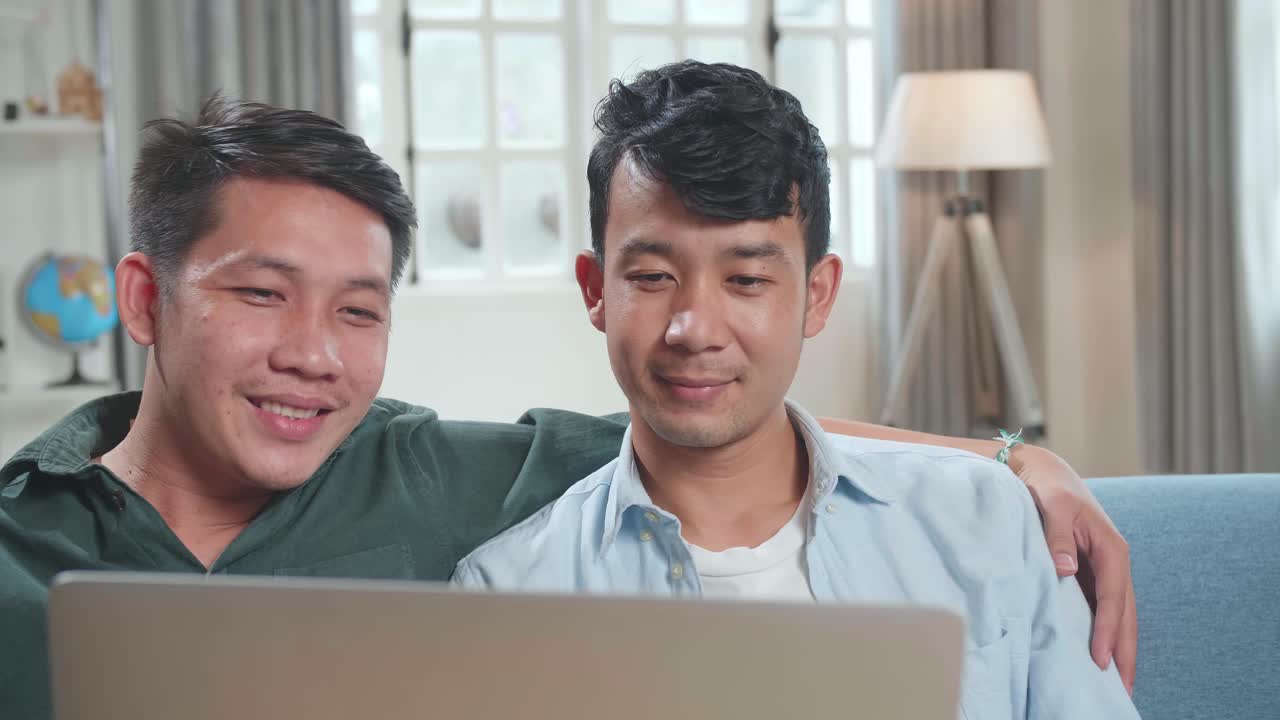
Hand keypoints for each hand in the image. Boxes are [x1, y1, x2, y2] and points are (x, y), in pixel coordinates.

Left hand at [1010, 445, 1136, 693]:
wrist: (1043, 473)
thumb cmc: (1047, 487)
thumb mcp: (1050, 504)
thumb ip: (1055, 535)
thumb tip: (1066, 569)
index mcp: (1111, 547)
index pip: (1113, 597)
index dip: (1108, 629)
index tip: (1100, 660)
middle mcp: (1113, 561)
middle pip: (1125, 614)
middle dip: (1124, 651)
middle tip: (1123, 689)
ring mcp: (1104, 569)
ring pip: (1117, 615)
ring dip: (1118, 646)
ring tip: (1118, 684)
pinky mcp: (1090, 573)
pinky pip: (1101, 608)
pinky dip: (1104, 632)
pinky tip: (1099, 656)